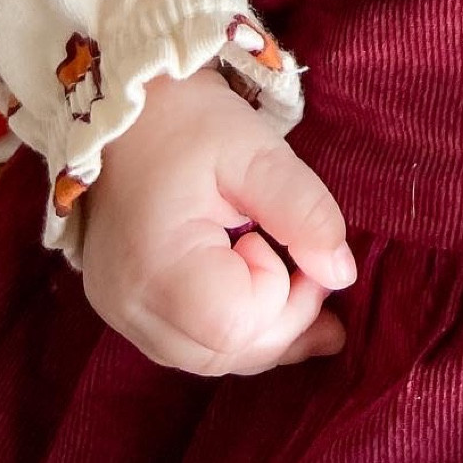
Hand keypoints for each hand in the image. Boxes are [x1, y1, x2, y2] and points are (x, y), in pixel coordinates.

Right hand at [80, 65, 357, 377]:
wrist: (126, 106)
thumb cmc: (188, 121)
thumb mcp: (255, 151)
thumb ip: (303, 212)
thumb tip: (342, 273)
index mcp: (155, 268)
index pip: (236, 327)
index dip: (283, 297)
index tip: (293, 242)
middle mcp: (129, 306)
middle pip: (222, 353)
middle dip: (284, 322)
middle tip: (319, 273)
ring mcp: (120, 311)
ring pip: (206, 355)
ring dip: (263, 333)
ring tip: (313, 298)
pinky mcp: (124, 305)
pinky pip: (186, 340)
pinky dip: (232, 329)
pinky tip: (270, 306)